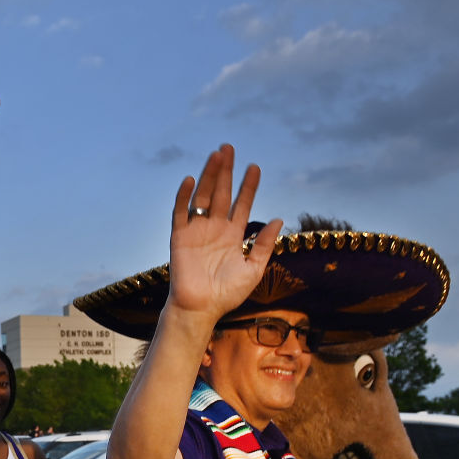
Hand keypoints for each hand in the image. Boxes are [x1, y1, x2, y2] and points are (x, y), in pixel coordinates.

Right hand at [165, 144, 282, 325]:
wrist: (201, 310)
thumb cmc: (226, 294)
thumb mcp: (253, 269)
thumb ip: (264, 245)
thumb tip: (279, 220)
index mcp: (232, 236)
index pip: (242, 204)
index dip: (248, 186)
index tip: (255, 167)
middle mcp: (214, 229)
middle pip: (221, 193)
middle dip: (226, 171)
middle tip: (229, 148)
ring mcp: (196, 231)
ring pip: (203, 197)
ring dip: (208, 176)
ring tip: (216, 155)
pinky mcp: (179, 237)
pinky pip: (181, 212)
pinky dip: (184, 196)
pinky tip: (191, 179)